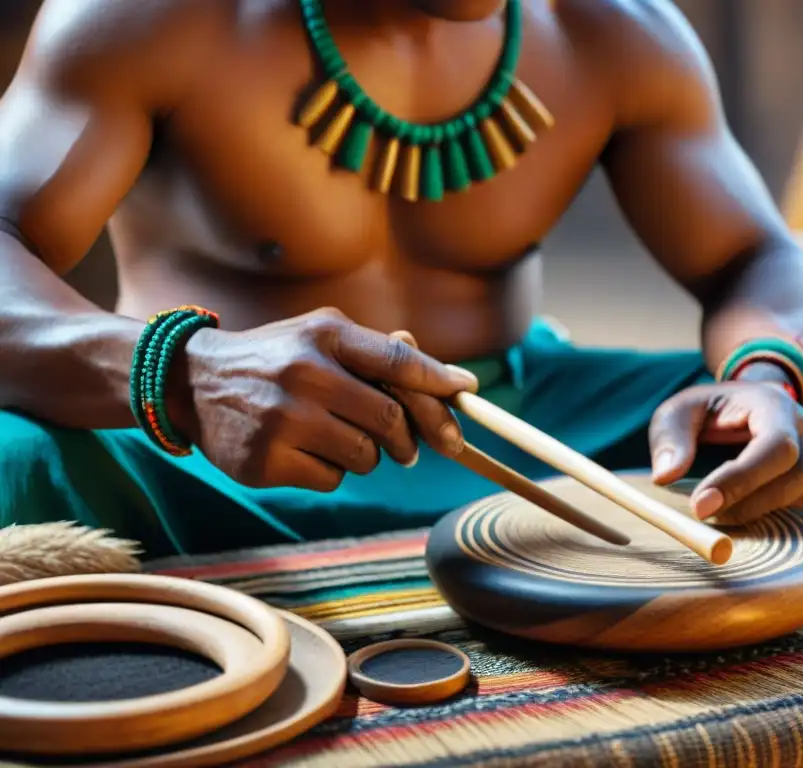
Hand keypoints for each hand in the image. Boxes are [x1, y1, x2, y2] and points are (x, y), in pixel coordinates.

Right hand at [169, 308, 477, 490]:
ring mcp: (283, 420)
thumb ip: (377, 352)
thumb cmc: (276, 358)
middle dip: (409, 438)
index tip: (468, 393)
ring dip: (366, 455)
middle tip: (408, 446)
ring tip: (336, 436)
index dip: (438, 382)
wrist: (194, 383)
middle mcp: (305, 374)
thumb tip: (446, 377)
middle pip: (392, 420)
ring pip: (366, 457)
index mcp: (325, 337)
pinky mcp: (265, 461)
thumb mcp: (319, 336)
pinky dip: (330, 471)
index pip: (398, 362)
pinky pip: (332, 479)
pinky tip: (303, 451)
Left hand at [648, 381, 802, 524]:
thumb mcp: (678, 414)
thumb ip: (670, 440)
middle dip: (752, 502)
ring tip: (727, 517)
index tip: (700, 506)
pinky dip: (795, 522)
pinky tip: (758, 521)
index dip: (741, 480)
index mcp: (775, 404)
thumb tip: (666, 476)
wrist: (746, 413)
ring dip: (771, 513)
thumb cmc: (709, 414)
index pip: (775, 445)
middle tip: (706, 517)